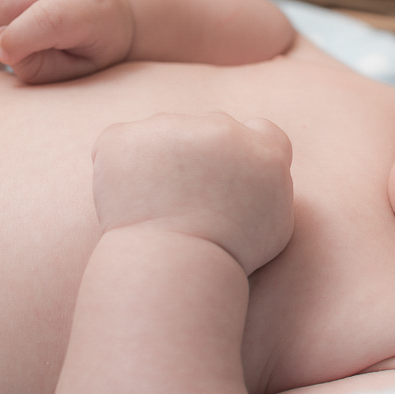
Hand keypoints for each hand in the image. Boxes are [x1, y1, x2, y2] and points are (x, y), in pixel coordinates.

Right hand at [0, 0, 133, 82]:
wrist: (106, 5)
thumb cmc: (88, 47)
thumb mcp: (75, 71)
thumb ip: (39, 67)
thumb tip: (1, 44)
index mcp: (94, 8)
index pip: (49, 16)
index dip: (19, 40)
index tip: (7, 56)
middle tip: (11, 44)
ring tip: (5, 27)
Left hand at [91, 113, 294, 273]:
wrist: (173, 266)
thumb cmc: (226, 257)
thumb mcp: (274, 224)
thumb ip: (271, 185)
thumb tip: (254, 165)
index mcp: (263, 149)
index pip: (261, 130)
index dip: (245, 153)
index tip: (230, 177)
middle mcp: (220, 128)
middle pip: (210, 128)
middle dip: (200, 155)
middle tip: (187, 199)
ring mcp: (169, 127)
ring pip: (165, 132)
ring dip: (161, 158)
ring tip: (156, 205)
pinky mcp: (123, 138)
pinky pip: (121, 142)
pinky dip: (120, 165)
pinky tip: (127, 199)